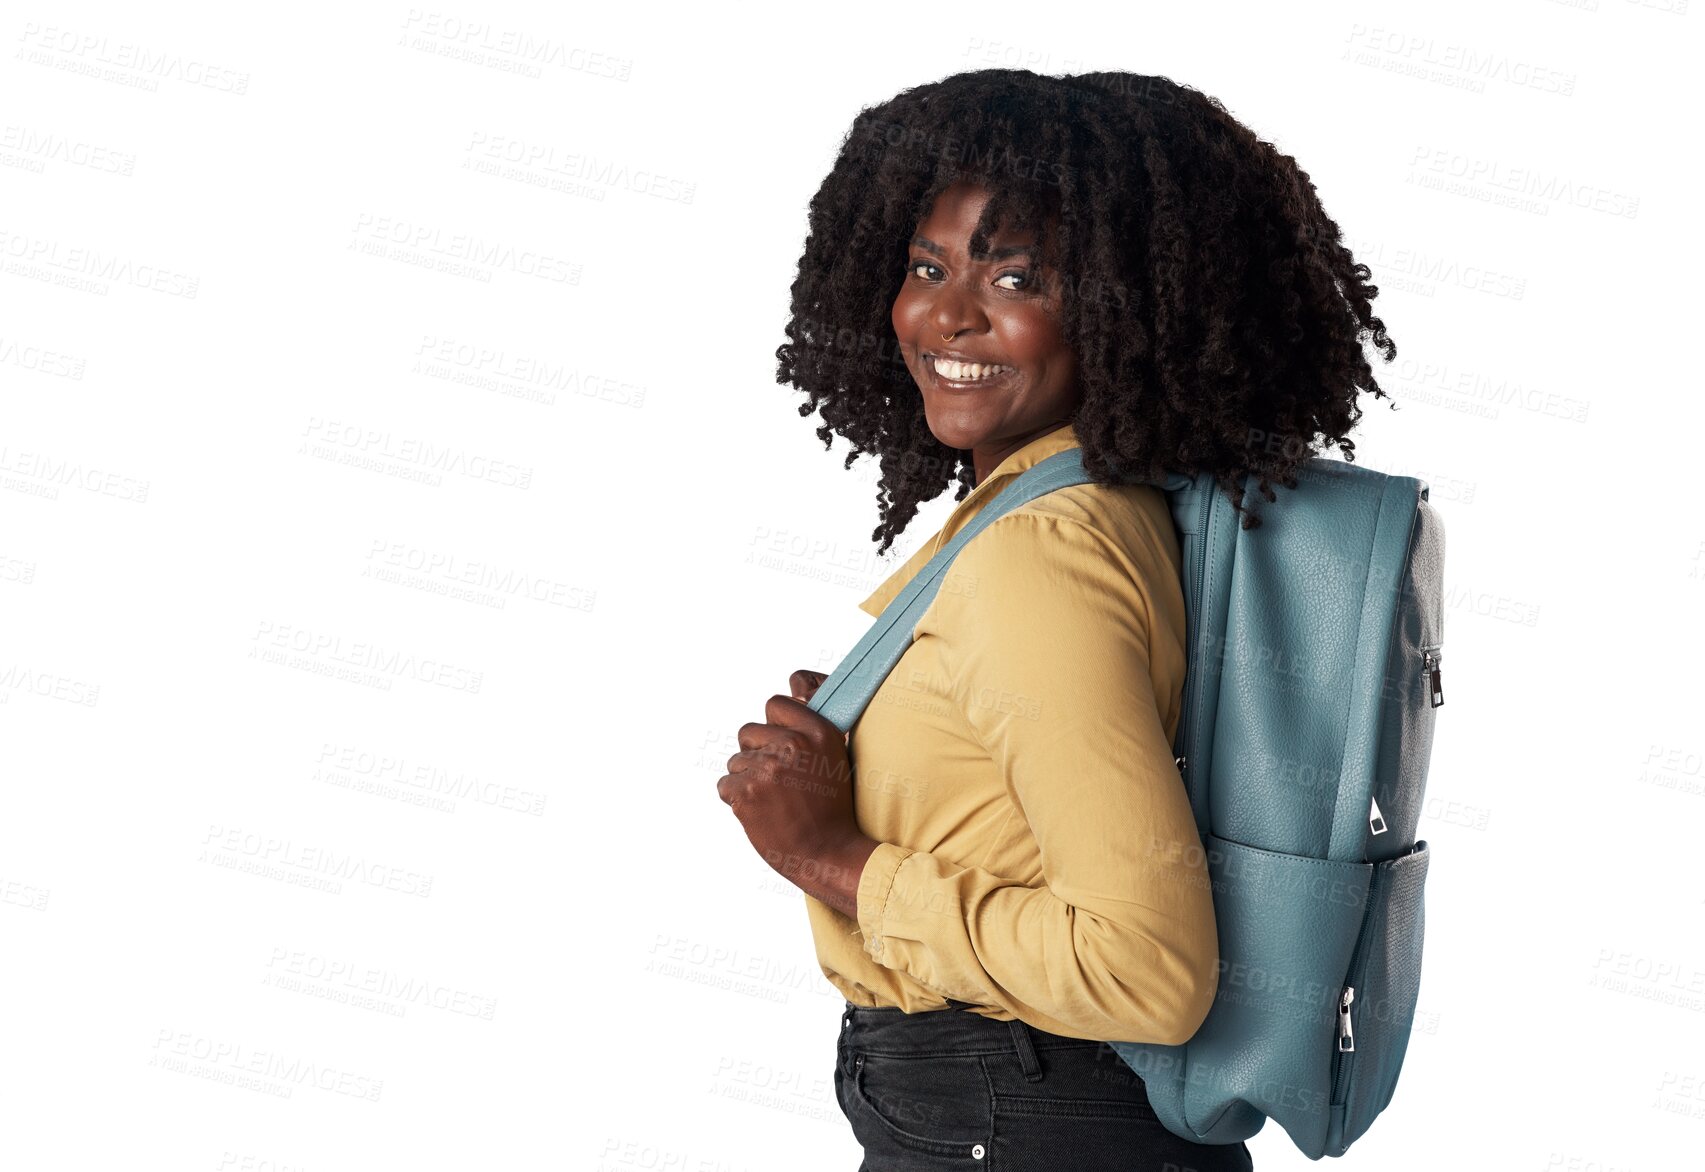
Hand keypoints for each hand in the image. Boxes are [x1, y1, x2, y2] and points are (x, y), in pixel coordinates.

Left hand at [718, 670, 878, 917]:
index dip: (773, 724)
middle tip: (775, 780)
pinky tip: (761, 812)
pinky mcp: (746, 792)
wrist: (828, 854)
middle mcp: (793, 744)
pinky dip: (737, 799)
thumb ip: (811, 732)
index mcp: (818, 732)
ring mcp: (767, 768)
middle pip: (747, 732)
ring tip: (772, 801)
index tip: (780, 743)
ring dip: (747, 779)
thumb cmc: (832, 811)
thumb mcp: (836, 760)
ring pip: (735, 761)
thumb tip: (796, 692)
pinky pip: (726, 785)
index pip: (775, 703)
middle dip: (755, 753)